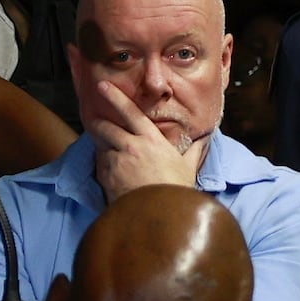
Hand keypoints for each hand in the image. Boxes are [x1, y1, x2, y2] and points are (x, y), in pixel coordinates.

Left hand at [86, 79, 205, 198]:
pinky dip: (104, 166)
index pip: (130, 112)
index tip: (103, 86)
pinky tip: (112, 173)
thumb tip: (205, 138)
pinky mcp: (105, 177)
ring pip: (101, 147)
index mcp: (151, 140)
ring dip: (103, 147)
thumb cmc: (176, 190)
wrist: (157, 214)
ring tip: (108, 152)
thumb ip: (194, 151)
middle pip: (105, 127)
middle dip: (98, 123)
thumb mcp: (188, 167)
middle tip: (94, 120)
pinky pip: (100, 165)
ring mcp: (116, 161)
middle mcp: (130, 146)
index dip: (115, 97)